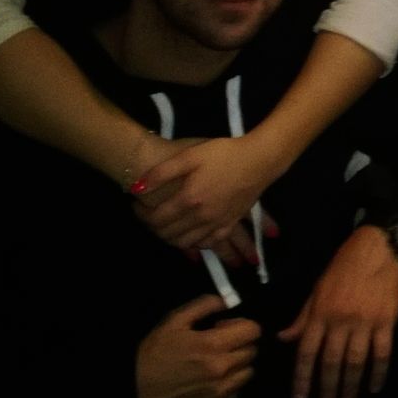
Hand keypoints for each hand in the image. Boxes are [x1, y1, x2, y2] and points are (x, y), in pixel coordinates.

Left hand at [134, 134, 281, 251]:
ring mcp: (217, 222)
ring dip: (170, 239)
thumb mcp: (190, 155)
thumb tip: (136, 189)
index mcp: (189, 199)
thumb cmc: (225, 153)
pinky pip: (209, 243)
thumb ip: (161, 173)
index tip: (136, 205)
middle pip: (168, 234)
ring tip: (165, 227)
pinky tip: (191, 237)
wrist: (260, 158)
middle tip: (148, 216)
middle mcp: (201, 216)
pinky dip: (195, 244)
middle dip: (152, 227)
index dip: (141, 215)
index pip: (156, 218)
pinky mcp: (231, 223)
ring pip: (187, 242)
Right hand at [136, 293, 260, 397]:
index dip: (241, 325)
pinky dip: (229, 384)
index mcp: (213, 345)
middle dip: (240, 343)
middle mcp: (221, 370)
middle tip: (219, 344)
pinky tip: (211, 380)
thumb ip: (205, 305)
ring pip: (248, 373)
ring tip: (217, 362)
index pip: (253, 331)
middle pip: (252, 351)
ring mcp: (219, 392)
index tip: (225, 328)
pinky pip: (236, 392)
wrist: (133, 388)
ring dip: (237, 365)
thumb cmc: (154, 352)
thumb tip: (228, 301)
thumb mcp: (175, 320)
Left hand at [278, 225, 397, 397]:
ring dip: (351, 385)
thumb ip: (303, 317)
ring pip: (355, 361)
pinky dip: (378, 372)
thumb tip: (283, 339)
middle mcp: (340, 320)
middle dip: (327, 388)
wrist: (379, 248)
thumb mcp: (317, 289)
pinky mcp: (387, 321)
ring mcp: (365, 322)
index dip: (302, 378)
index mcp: (320, 313)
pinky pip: (382, 352)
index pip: (306, 352)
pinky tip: (374, 386)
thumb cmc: (344, 267)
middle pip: (331, 362)